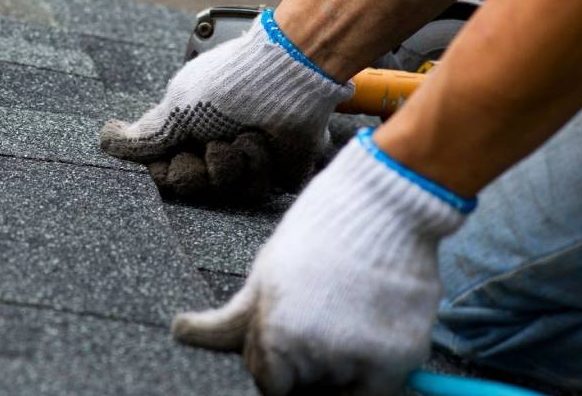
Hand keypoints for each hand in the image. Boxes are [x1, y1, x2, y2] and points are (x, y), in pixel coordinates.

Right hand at [100, 10, 351, 199]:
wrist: (286, 77)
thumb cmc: (230, 84)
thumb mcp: (177, 107)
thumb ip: (144, 135)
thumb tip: (106, 140)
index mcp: (188, 131)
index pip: (164, 174)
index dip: (167, 171)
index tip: (175, 153)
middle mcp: (213, 148)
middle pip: (191, 188)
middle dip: (200, 170)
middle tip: (212, 145)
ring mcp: (244, 162)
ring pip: (224, 194)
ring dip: (232, 162)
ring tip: (243, 136)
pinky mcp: (275, 173)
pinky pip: (256, 191)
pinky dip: (257, 164)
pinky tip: (262, 141)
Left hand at [171, 129, 472, 394]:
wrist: (385, 204)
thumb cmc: (320, 232)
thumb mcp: (266, 273)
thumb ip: (230, 320)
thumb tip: (180, 332)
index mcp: (276, 337)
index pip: (268, 383)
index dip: (277, 359)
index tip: (292, 331)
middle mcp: (316, 357)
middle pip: (304, 387)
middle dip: (309, 364)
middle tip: (324, 315)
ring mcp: (360, 359)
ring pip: (340, 387)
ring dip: (342, 364)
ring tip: (349, 311)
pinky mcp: (400, 357)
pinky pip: (378, 388)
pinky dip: (374, 368)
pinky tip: (370, 325)